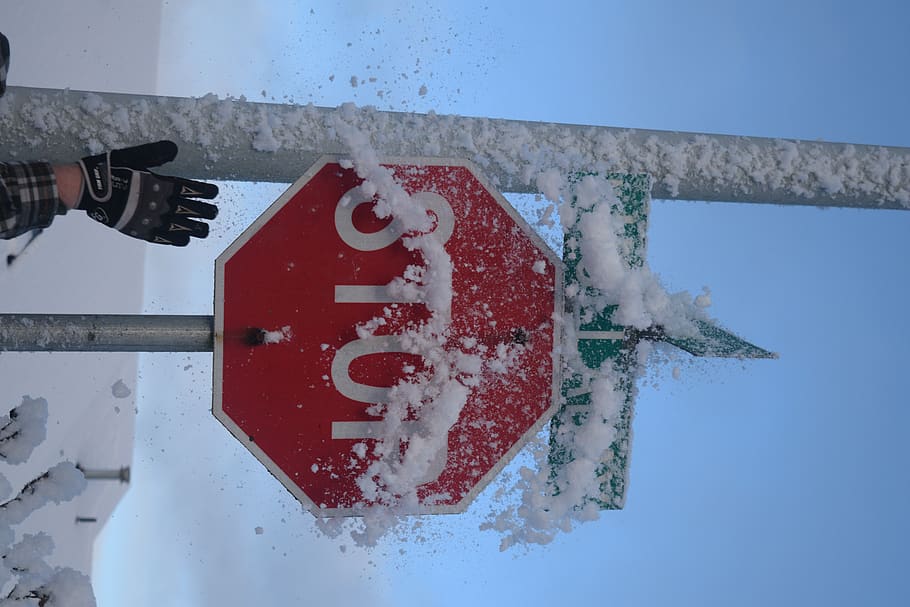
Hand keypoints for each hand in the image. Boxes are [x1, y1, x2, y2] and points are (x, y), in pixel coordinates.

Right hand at [77, 141, 217, 245]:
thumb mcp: (132, 156)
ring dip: (195, 228)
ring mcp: (151, 219)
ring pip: (181, 227)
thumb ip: (154, 154)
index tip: (214, 192)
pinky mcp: (140, 230)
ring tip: (205, 229)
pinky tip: (185, 240)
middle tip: (214, 212)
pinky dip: (176, 239)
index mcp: (160, 185)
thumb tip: (174, 147)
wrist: (85, 190)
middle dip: (205, 212)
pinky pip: (163, 238)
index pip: (189, 189)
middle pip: (190, 210)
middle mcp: (159, 204)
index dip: (204, 192)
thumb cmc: (109, 170)